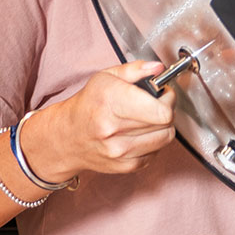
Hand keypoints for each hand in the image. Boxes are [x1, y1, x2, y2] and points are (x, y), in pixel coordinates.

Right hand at [32, 61, 177, 177]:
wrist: (67, 137)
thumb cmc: (88, 105)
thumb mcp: (106, 77)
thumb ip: (135, 70)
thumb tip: (158, 69)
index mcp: (110, 101)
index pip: (161, 111)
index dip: (168, 100)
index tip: (163, 94)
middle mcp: (112, 128)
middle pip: (166, 123)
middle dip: (166, 110)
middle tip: (156, 104)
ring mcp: (119, 151)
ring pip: (165, 138)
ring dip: (162, 127)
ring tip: (148, 118)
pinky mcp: (124, 166)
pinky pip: (156, 153)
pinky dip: (152, 142)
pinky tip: (139, 134)